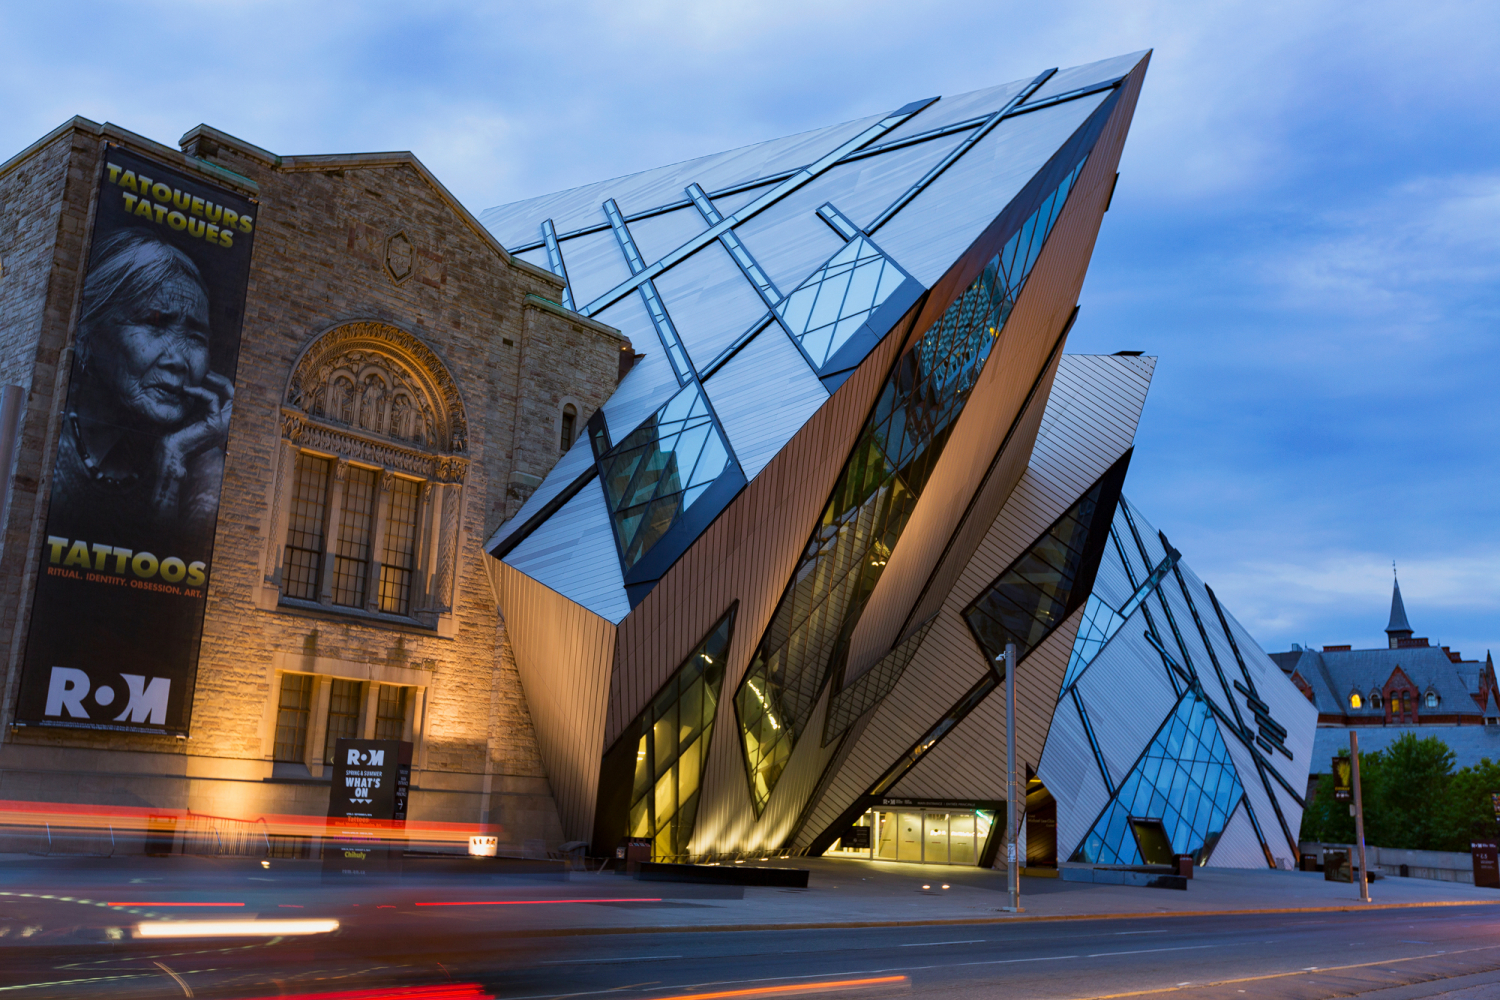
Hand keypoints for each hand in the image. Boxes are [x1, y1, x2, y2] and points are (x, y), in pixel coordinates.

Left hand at [150, 373, 233, 516]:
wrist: (171, 454)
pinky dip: (199, 391)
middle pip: (233, 393)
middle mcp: (227, 423)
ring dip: (212, 381)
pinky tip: (186, 389)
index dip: (218, 383)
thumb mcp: (188, 414)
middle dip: (219, 379)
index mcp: (221, 421)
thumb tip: (191, 382)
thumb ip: (195, 402)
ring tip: (198, 375)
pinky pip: (212, 399)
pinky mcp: (215, 424)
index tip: (203, 374)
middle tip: (204, 370)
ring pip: (229, 394)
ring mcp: (224, 424)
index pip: (229, 396)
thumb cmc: (175, 436)